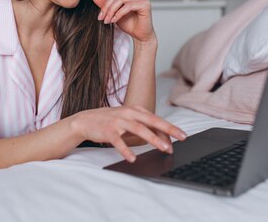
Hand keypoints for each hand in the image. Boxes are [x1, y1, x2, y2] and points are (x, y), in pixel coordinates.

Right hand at [71, 105, 186, 161]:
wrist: (86, 120)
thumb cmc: (110, 121)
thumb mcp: (128, 119)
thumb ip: (144, 126)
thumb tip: (163, 137)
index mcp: (135, 110)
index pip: (156, 119)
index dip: (169, 128)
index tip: (181, 136)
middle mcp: (128, 113)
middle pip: (152, 120)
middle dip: (168, 129)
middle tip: (180, 138)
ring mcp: (118, 121)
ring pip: (139, 129)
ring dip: (153, 139)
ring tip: (163, 149)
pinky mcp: (108, 131)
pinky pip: (119, 141)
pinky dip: (126, 150)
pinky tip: (132, 158)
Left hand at [90, 0, 155, 42]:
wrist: (140, 36)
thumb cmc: (129, 24)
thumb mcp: (113, 13)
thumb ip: (105, 5)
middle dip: (106, 6)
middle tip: (100, 17)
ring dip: (111, 11)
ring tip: (106, 20)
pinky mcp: (145, 4)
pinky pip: (127, 6)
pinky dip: (118, 14)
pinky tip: (113, 21)